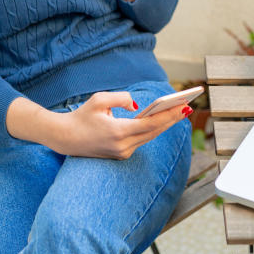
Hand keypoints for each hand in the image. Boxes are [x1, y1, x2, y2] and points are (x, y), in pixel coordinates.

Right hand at [48, 91, 187, 159]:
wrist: (65, 138)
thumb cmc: (81, 116)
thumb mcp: (99, 100)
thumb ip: (121, 98)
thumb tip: (136, 106)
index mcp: (118, 132)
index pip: (150, 124)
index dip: (169, 116)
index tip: (184, 107)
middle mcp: (123, 146)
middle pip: (154, 131)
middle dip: (172, 119)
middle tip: (188, 106)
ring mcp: (122, 153)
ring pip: (150, 137)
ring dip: (165, 124)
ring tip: (180, 111)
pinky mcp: (121, 154)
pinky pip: (142, 140)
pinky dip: (153, 130)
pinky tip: (164, 120)